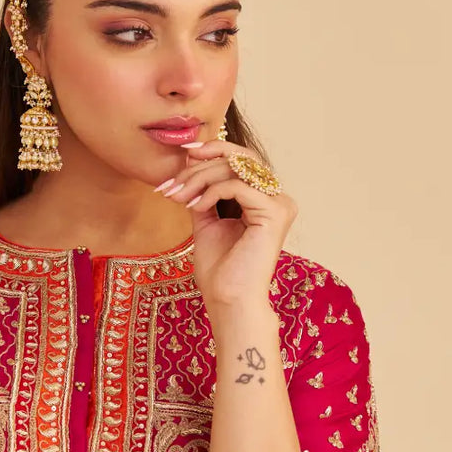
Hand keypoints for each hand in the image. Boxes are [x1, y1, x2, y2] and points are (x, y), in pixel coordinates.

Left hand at [155, 139, 297, 310]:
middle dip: (199, 167)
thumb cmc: (219, 270)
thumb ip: (203, 190)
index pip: (240, 160)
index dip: (212, 151)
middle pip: (238, 159)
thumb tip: (190, 158)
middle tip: (171, 184)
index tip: (182, 158)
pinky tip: (195, 208)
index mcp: (265, 199)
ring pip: (235, 169)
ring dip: (198, 179)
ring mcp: (280, 204)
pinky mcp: (275, 212)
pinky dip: (211, 193)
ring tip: (177, 198)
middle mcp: (278, 198)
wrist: (228, 300)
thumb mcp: (205, 220)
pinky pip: (237, 186)